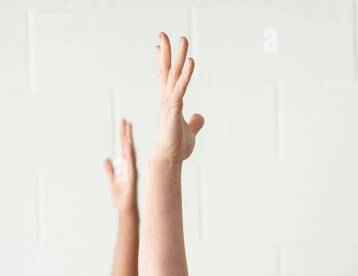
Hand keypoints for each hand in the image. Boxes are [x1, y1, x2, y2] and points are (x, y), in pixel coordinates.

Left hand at [105, 118, 137, 211]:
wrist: (125, 209)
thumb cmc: (121, 198)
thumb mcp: (112, 181)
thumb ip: (110, 170)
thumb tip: (106, 159)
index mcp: (125, 167)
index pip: (124, 148)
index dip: (123, 136)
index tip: (123, 124)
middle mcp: (130, 166)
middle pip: (128, 147)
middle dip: (126, 133)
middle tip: (125, 120)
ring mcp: (132, 170)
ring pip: (130, 152)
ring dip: (129, 139)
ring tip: (128, 127)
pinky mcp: (132, 176)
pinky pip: (131, 162)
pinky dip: (130, 153)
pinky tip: (129, 145)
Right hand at [152, 32, 203, 162]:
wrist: (168, 160)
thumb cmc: (176, 148)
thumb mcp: (190, 132)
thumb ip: (195, 122)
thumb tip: (199, 116)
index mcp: (169, 102)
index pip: (165, 77)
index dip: (162, 61)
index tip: (157, 47)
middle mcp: (166, 99)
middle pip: (167, 70)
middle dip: (166, 51)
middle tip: (163, 33)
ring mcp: (169, 102)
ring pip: (174, 74)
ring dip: (178, 55)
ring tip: (182, 39)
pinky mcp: (175, 109)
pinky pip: (182, 87)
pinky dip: (186, 74)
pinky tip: (191, 62)